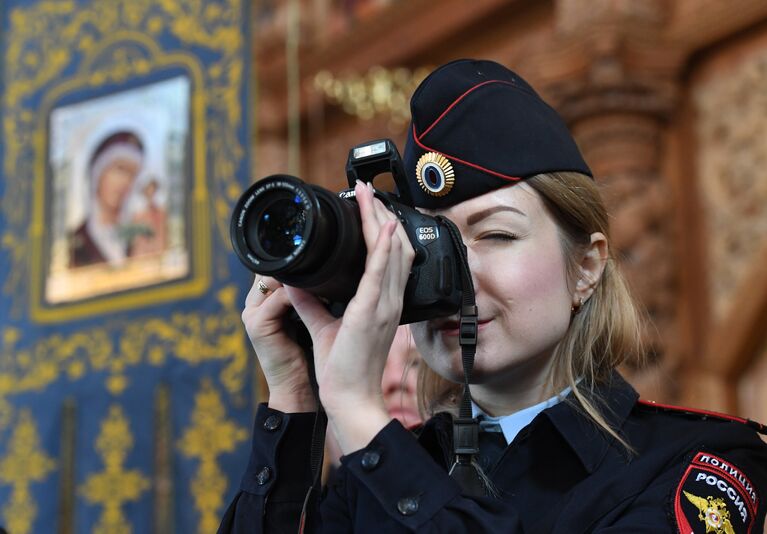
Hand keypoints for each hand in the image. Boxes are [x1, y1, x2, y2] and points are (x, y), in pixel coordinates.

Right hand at [242, 275, 315, 411]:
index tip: (324, 266)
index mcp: (260, 301)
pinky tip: (322, 296)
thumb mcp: (304, 318)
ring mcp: (251, 314)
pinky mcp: (258, 324)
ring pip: (275, 280)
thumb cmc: (304, 354)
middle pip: (272, 271)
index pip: (275, 269)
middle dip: (298, 270)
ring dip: (301, 280)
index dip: (297, 265)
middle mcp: (252, 304)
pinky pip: (280, 298)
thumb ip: (305, 296)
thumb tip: (325, 273)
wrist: (294, 387)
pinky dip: (301, 294)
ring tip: (326, 281)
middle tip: (327, 270)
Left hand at [286, 181, 414, 452]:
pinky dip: (384, 248)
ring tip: (368, 196)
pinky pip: (382, 273)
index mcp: (382, 304)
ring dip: (380, 221)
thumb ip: (312, 300)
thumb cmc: (343, 368)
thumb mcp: (325, 325)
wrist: (350, 398)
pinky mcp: (372, 313)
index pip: (389, 257)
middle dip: (381, 215)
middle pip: (395, 247)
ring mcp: (384, 306)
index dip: (382, 229)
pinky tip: (384, 227)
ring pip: (391, 253)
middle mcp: (389, 301)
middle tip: (366, 191)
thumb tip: (296, 280)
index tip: (368, 206)